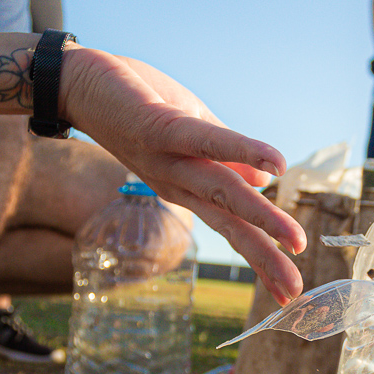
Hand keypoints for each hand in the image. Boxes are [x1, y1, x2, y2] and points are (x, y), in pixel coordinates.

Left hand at [57, 48, 306, 303]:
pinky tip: (275, 165)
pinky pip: (205, 140)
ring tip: (295, 241)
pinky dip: (242, 150)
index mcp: (184, 187)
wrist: (78, 80)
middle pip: (228, 225)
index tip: (287, 293)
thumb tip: (265, 183)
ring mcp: (166, 159)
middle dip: (264, 258)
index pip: (229, 228)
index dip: (259, 258)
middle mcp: (175, 183)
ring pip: (222, 192)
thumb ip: (226, 157)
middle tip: (296, 293)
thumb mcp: (190, 129)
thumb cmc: (137, 101)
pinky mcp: (158, 127)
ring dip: (261, 218)